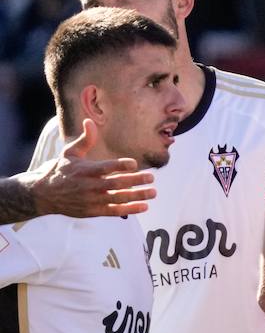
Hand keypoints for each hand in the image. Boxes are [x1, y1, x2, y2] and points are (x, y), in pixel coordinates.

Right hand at [27, 120, 155, 217]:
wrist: (43, 195)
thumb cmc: (61, 171)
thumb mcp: (70, 153)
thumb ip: (85, 139)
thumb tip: (90, 121)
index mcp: (85, 170)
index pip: (105, 167)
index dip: (120, 165)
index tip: (134, 163)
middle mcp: (89, 185)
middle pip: (116, 183)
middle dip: (135, 180)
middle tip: (151, 177)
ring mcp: (91, 199)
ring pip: (118, 198)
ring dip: (137, 196)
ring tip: (153, 192)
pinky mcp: (93, 211)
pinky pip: (114, 211)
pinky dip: (130, 209)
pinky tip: (144, 206)